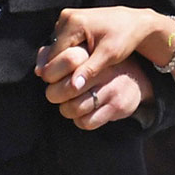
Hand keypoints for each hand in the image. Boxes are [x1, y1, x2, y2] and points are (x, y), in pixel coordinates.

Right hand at [36, 5, 163, 85]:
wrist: (135, 22)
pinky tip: (81, 61)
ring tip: (82, 68)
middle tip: (79, 77)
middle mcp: (66, 17)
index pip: (54, 56)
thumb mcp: (109, 55)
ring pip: (55, 49)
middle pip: (52, 52)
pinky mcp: (70, 21)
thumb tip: (73, 86)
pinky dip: (68, 54)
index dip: (61, 73)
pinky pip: (61, 44)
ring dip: (65, 62)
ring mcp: (66, 17)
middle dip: (63, 67)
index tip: (74, 84)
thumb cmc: (125, 38)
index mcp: (74, 22)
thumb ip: (90, 70)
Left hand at [37, 46, 154, 129]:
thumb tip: (38, 70)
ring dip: (66, 109)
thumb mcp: (82, 53)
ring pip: (74, 108)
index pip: (67, 60)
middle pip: (66, 88)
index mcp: (93, 53)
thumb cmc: (98, 65)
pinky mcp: (117, 106)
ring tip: (69, 103)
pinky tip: (83, 112)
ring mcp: (111, 88)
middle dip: (55, 94)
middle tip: (56, 94)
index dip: (52, 72)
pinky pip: (87, 122)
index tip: (51, 77)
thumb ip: (56, 55)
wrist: (136, 78)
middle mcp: (104, 69)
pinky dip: (80, 120)